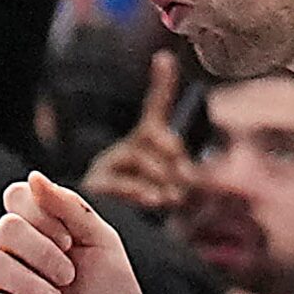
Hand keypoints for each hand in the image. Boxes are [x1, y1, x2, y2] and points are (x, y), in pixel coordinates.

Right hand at [0, 172, 154, 293]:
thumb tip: (32, 177)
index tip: (68, 240)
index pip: (15, 198)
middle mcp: (16, 255)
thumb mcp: (102, 241)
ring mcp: (3, 289)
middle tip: (69, 277)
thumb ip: (69, 207)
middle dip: (42, 253)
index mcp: (40, 231)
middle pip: (4, 229)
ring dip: (33, 284)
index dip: (40, 215)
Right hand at [81, 51, 197, 217]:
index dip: (162, 82)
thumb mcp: (175, 190)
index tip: (164, 58)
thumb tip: (197, 176)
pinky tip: (153, 200)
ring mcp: (110, 163)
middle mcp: (128, 147)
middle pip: (157, 136)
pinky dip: (140, 191)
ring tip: (171, 200)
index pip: (155, 107)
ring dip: (164, 181)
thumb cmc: (146, 210)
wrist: (106, 234)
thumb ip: (189, 178)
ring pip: (143, 159)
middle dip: (177, 159)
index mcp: (147, 143)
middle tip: (186, 182)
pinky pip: (122, 181)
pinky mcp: (96, 182)